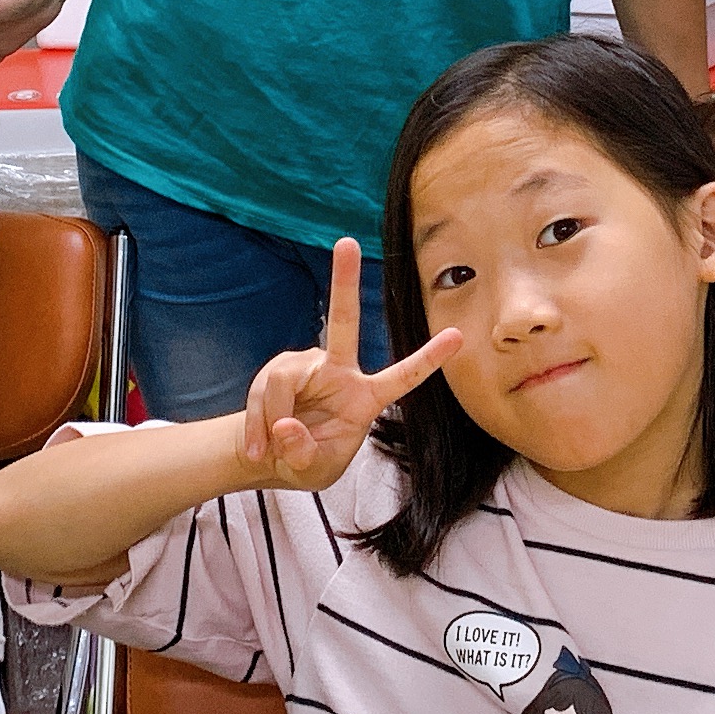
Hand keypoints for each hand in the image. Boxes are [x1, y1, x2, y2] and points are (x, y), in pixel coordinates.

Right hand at [234, 242, 462, 492]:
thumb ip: (305, 453)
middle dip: (344, 281)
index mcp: (364, 398)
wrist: (268, 457)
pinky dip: (255, 423)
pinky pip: (263, 391)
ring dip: (270, 419)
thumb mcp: (314, 471)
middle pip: (343, 321)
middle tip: (346, 242)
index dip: (429, 359)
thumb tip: (286, 424)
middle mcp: (337, 371)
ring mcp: (305, 366)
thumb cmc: (306, 459)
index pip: (401, 378)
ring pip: (284, 381)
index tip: (459, 335)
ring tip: (266, 449)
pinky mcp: (277, 369)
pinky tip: (256, 446)